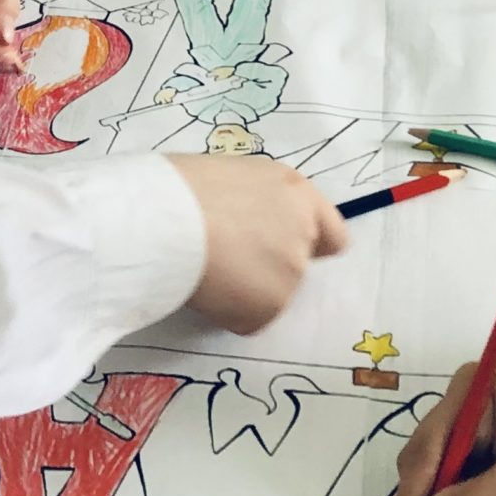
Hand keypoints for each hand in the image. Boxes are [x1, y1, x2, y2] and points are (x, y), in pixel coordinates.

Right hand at [166, 154, 347, 331]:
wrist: (163, 218)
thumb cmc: (183, 187)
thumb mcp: (234, 177)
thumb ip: (260, 203)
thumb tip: (251, 225)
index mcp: (297, 194)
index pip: (332, 236)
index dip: (310, 246)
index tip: (282, 250)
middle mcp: (304, 233)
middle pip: (296, 266)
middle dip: (267, 267)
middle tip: (226, 258)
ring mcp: (291, 273)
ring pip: (271, 294)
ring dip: (245, 290)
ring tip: (206, 268)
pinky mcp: (270, 307)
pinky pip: (249, 319)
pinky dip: (228, 312)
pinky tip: (204, 288)